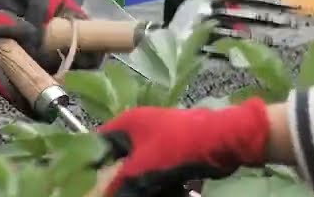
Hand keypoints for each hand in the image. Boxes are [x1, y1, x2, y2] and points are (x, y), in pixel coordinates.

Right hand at [98, 100, 270, 196]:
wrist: (222, 140)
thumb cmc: (177, 147)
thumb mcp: (143, 168)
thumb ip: (121, 183)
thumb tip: (105, 194)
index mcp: (128, 123)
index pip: (100, 141)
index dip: (94, 161)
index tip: (91, 180)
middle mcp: (141, 129)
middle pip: (122, 158)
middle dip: (121, 180)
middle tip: (120, 193)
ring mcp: (160, 140)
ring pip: (142, 168)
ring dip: (143, 186)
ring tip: (147, 194)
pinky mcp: (176, 152)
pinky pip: (160, 172)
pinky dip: (161, 185)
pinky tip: (171, 193)